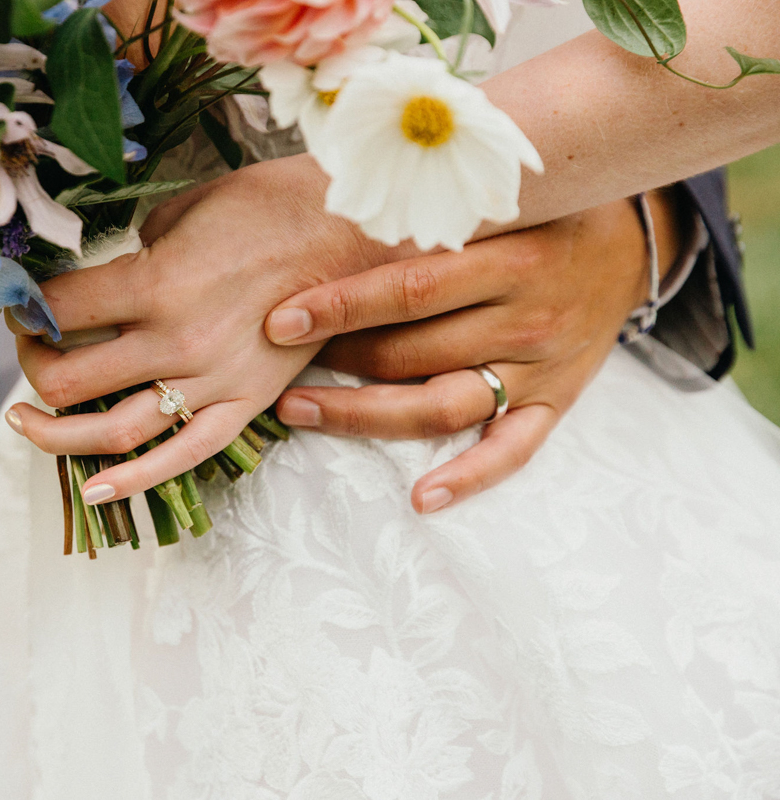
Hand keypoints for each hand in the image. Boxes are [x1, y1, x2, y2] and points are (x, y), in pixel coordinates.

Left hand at [6, 155, 397, 502]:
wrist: (353, 232)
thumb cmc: (270, 206)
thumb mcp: (184, 209)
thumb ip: (135, 253)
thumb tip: (105, 278)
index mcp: (156, 283)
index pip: (58, 311)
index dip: (25, 308)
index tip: (22, 304)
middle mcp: (176, 341)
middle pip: (69, 380)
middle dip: (32, 367)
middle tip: (29, 352)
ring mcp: (212, 382)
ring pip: (112, 432)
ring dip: (56, 432)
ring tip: (26, 422)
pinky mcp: (244, 405)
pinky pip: (182, 457)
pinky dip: (132, 480)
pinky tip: (90, 487)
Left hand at [265, 189, 685, 512]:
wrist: (635, 240)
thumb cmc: (546, 210)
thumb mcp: (499, 196)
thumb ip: (433, 209)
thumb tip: (336, 200)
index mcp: (511, 260)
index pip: (410, 289)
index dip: (340, 307)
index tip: (280, 319)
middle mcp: (526, 319)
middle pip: (413, 353)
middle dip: (336, 361)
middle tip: (276, 364)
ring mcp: (540, 368)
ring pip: (441, 406)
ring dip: (364, 416)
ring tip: (300, 411)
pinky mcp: (555, 404)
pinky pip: (512, 451)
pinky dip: (469, 478)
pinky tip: (422, 497)